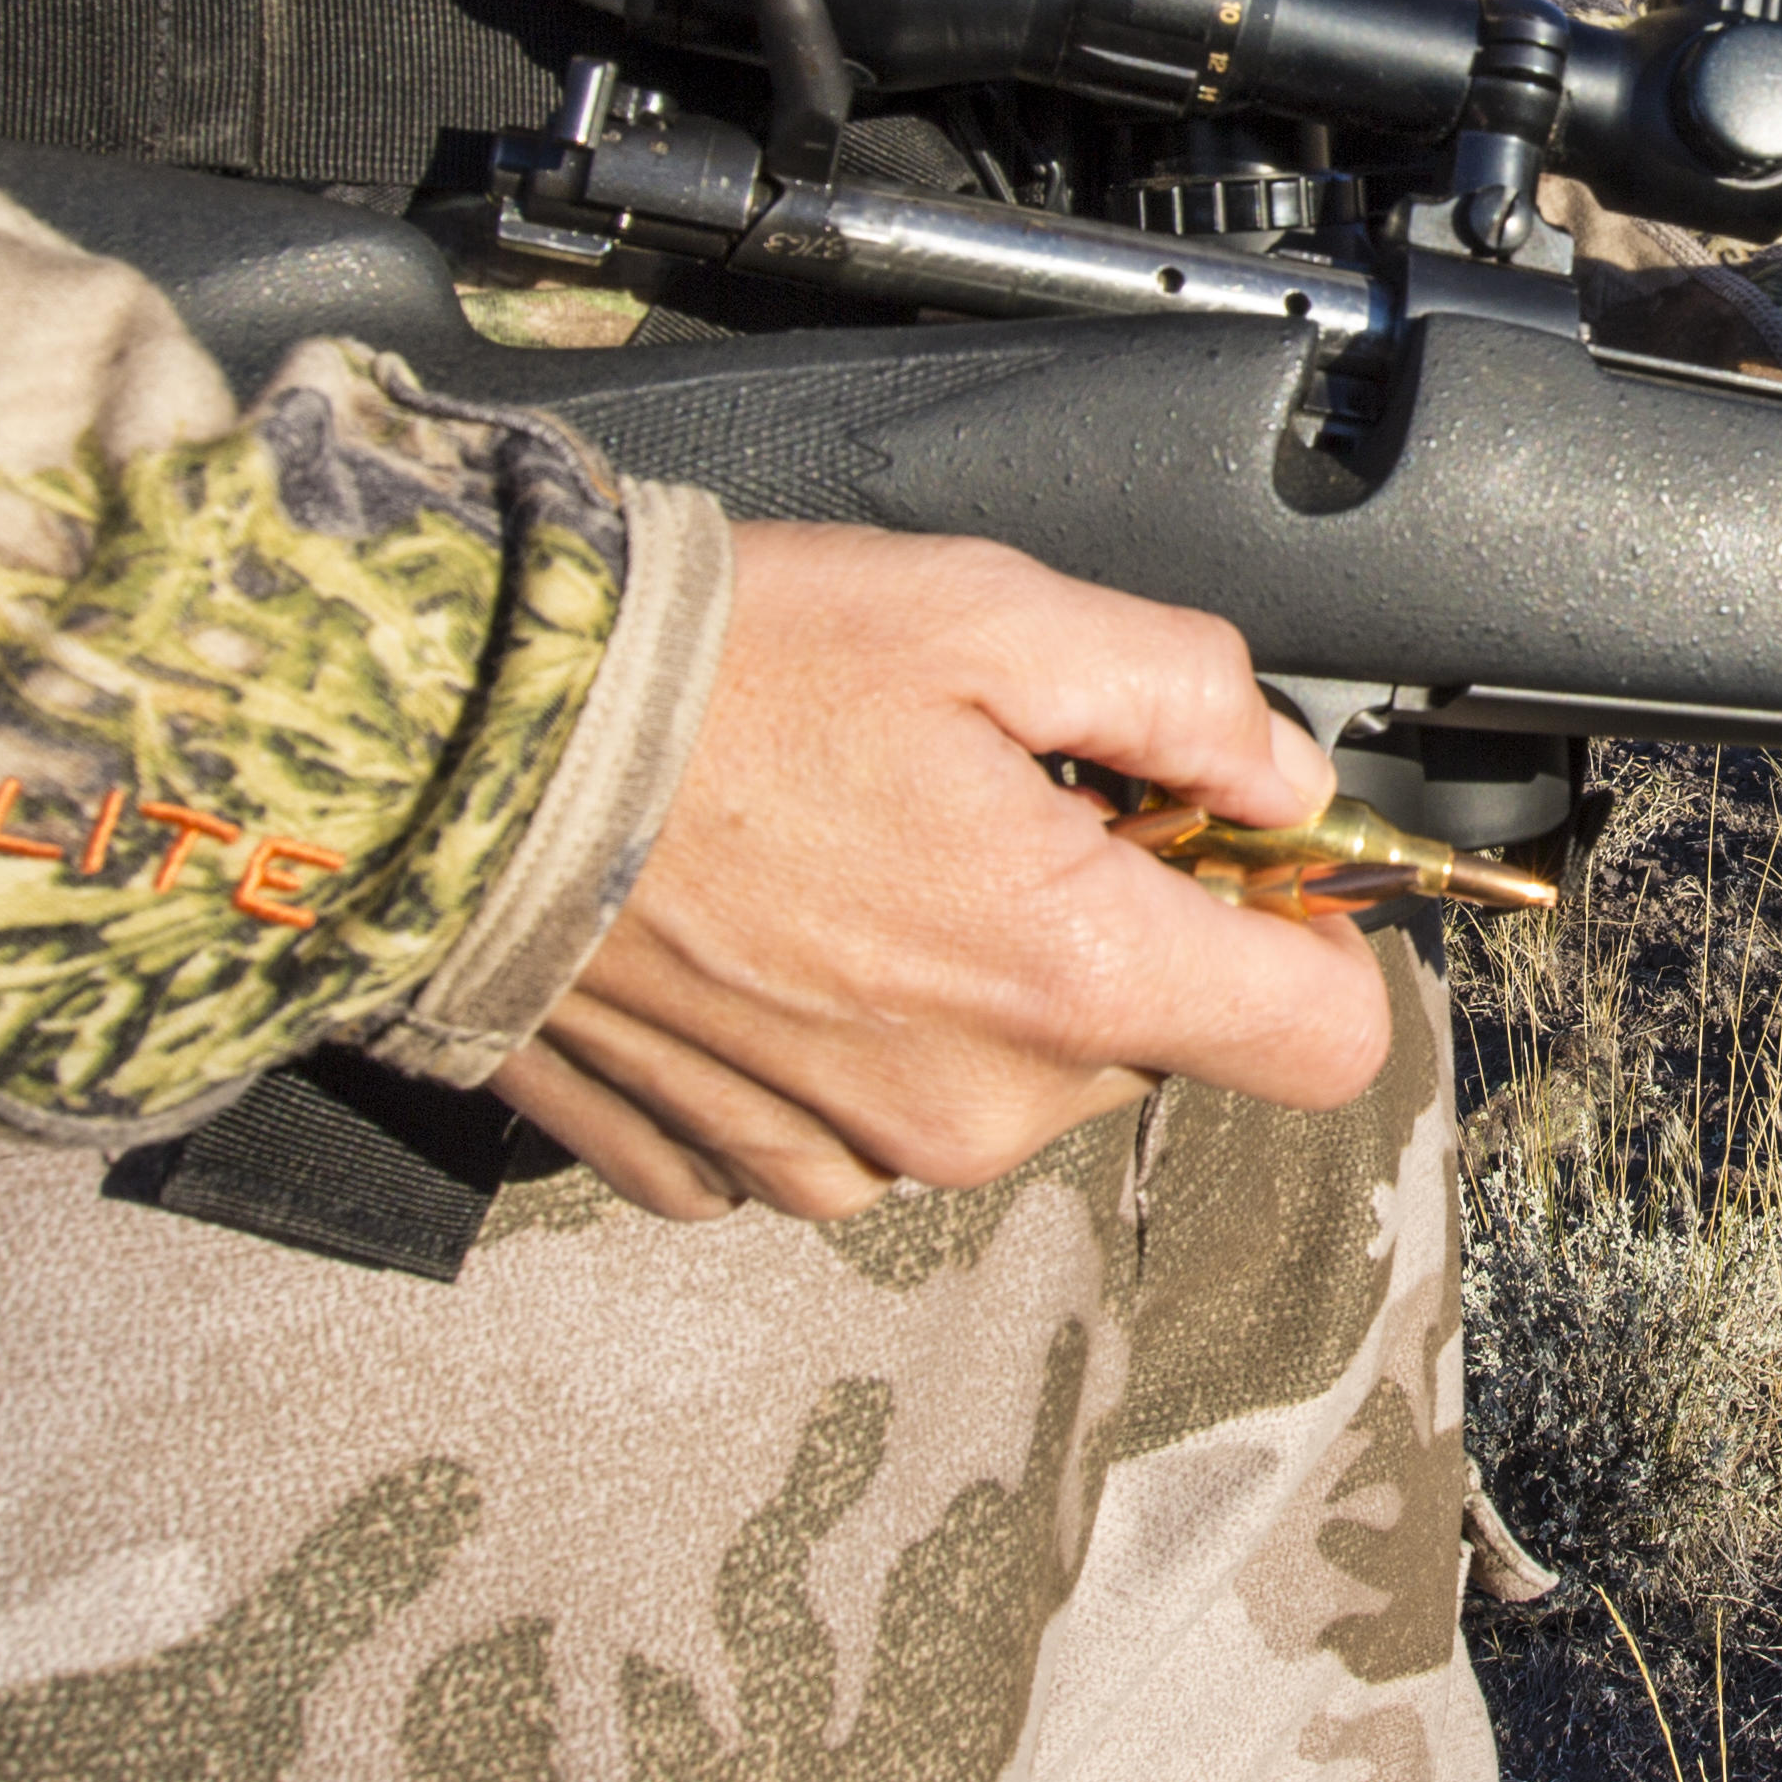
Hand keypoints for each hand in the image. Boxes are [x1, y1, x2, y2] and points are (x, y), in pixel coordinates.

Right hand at [489, 525, 1381, 1220]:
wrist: (460, 755)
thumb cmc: (715, 677)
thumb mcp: (996, 612)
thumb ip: (1188, 693)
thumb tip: (1279, 775)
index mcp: (1065, 977)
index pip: (1321, 1039)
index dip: (1310, 934)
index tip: (1242, 857)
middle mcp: (966, 1110)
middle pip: (1142, 1038)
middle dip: (1105, 921)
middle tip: (997, 794)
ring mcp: (836, 1159)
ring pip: (996, 1080)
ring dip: (967, 980)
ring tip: (859, 841)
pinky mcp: (721, 1170)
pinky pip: (849, 1115)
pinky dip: (839, 1030)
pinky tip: (772, 917)